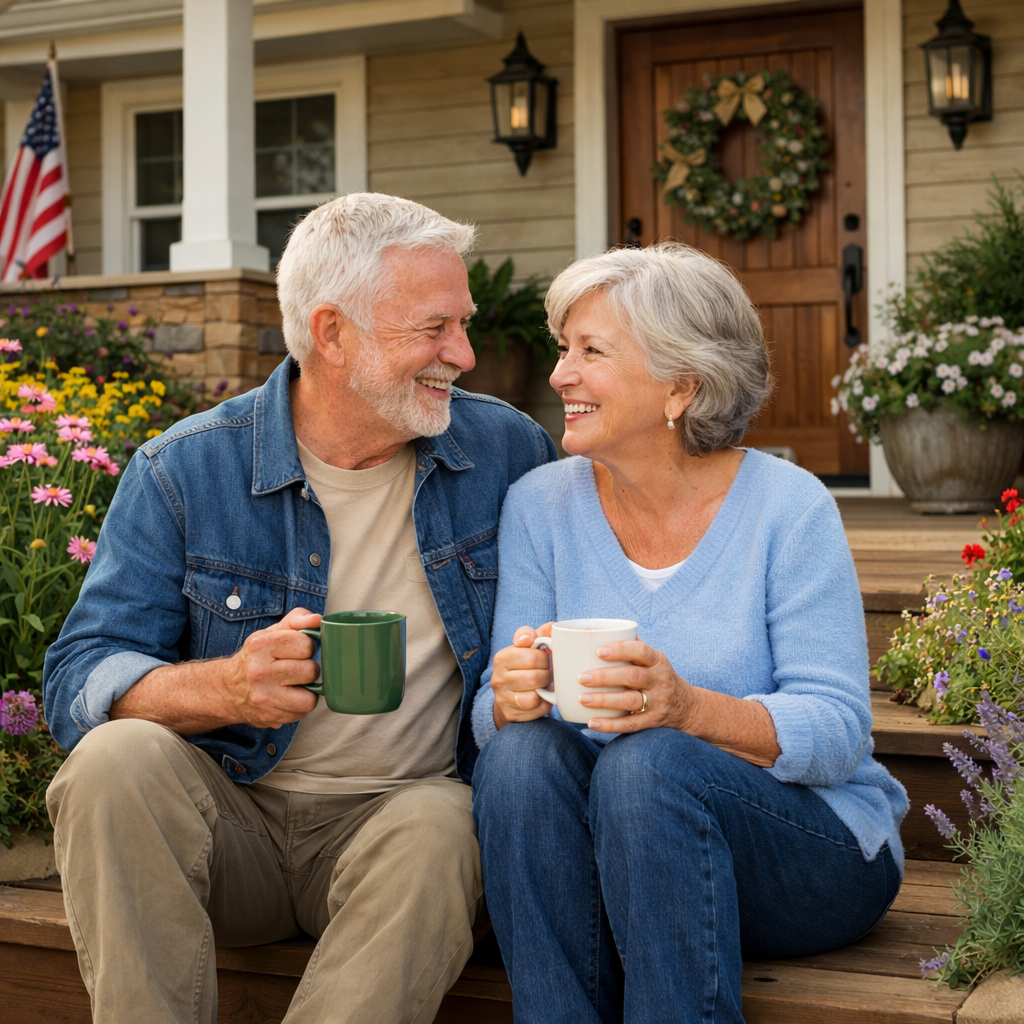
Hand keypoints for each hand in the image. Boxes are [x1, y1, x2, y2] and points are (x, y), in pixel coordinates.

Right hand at [217, 608, 321, 728]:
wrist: (228, 689)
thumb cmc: (256, 658)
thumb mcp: (271, 633)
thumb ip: (297, 620)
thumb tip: (317, 620)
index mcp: (260, 645)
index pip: (305, 644)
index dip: (307, 647)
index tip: (298, 650)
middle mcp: (259, 671)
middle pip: (310, 671)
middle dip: (309, 669)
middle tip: (297, 669)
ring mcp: (264, 697)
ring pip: (310, 698)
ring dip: (308, 691)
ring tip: (295, 684)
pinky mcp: (269, 716)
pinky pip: (302, 713)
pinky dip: (299, 706)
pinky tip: (288, 697)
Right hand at [491, 623, 554, 728]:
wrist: (508, 695)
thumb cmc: (524, 666)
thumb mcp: (529, 647)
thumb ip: (539, 633)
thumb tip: (552, 626)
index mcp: (502, 657)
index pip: (531, 656)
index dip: (545, 658)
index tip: (546, 657)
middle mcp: (498, 677)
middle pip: (534, 677)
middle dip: (548, 676)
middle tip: (550, 673)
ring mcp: (502, 696)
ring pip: (533, 696)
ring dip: (545, 691)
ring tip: (546, 686)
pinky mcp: (509, 712)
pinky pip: (534, 709)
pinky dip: (543, 704)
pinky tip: (542, 698)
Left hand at [578, 638, 703, 733]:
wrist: (687, 706)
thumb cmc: (658, 676)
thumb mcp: (654, 659)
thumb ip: (632, 646)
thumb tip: (596, 630)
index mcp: (658, 661)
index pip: (641, 651)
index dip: (620, 650)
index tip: (599, 651)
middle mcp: (659, 680)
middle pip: (632, 676)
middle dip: (605, 677)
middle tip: (582, 678)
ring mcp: (657, 702)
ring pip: (630, 701)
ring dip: (604, 700)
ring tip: (582, 699)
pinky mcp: (652, 721)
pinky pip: (631, 724)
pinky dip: (610, 725)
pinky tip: (592, 722)